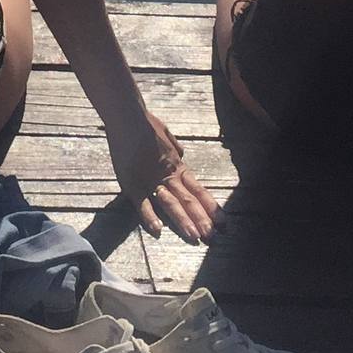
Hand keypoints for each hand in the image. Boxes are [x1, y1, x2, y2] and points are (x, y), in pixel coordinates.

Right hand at [107, 108, 218, 242]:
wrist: (127, 115)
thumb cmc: (146, 124)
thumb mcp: (167, 138)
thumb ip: (175, 150)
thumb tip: (181, 156)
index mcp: (177, 167)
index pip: (198, 191)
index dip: (211, 207)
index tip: (224, 223)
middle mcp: (168, 175)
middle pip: (188, 200)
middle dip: (201, 220)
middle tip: (213, 238)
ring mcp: (151, 179)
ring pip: (171, 203)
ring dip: (182, 220)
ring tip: (194, 237)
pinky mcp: (132, 182)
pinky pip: (141, 202)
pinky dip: (149, 216)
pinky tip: (158, 230)